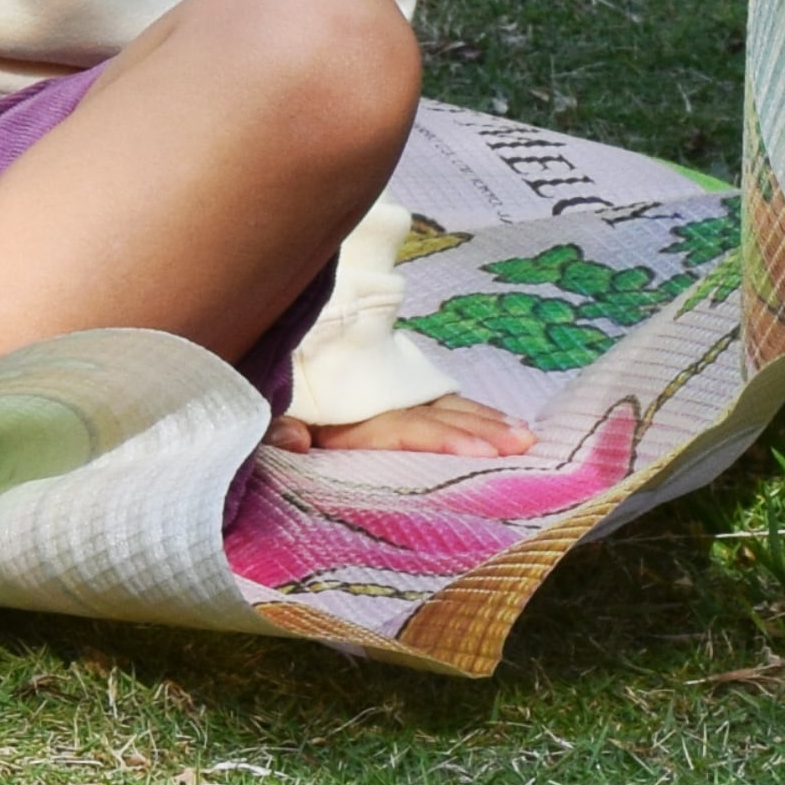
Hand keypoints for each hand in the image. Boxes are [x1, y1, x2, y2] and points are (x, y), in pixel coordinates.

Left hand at [271, 392, 530, 458]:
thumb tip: (296, 441)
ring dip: (483, 418)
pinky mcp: (388, 390)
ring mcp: (384, 393)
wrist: (267, 334)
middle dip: (481, 428)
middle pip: (434, 413)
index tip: (482, 451)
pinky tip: (497, 420)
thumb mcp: (261, 404)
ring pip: (442, 405)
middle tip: (523, 443)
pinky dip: (469, 409)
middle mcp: (373, 399)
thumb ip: (273, 426)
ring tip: (524, 434)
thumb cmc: (263, 382)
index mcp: (345, 410)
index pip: (403, 426)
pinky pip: (436, 400)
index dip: (443, 437)